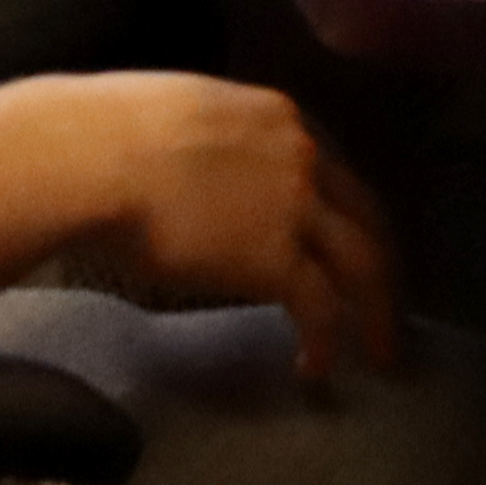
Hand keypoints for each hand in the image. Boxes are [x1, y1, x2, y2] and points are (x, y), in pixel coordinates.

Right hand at [44, 74, 405, 382]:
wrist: (94, 156)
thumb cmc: (106, 135)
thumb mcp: (180, 118)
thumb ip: (209, 146)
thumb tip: (190, 175)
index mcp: (277, 117)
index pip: (333, 168)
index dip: (347, 210)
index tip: (348, 241)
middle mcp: (302, 154)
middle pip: (367, 214)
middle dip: (384, 262)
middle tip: (391, 303)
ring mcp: (296, 205)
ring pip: (364, 262)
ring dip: (378, 310)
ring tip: (381, 352)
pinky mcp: (277, 258)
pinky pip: (320, 307)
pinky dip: (324, 341)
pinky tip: (313, 367)